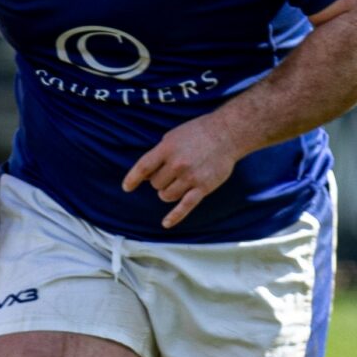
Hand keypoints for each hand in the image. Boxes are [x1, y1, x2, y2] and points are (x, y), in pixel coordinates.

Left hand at [122, 116, 241, 228]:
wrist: (229, 133)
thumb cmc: (198, 132)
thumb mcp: (173, 137)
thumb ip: (159, 154)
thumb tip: (145, 174)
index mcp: (167, 149)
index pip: (143, 168)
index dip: (133, 179)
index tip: (127, 187)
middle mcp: (177, 164)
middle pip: (155, 184)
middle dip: (159, 181)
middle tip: (172, 171)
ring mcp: (190, 177)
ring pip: (166, 196)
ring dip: (167, 192)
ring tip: (178, 182)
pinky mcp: (203, 187)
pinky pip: (185, 206)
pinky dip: (175, 216)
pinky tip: (166, 223)